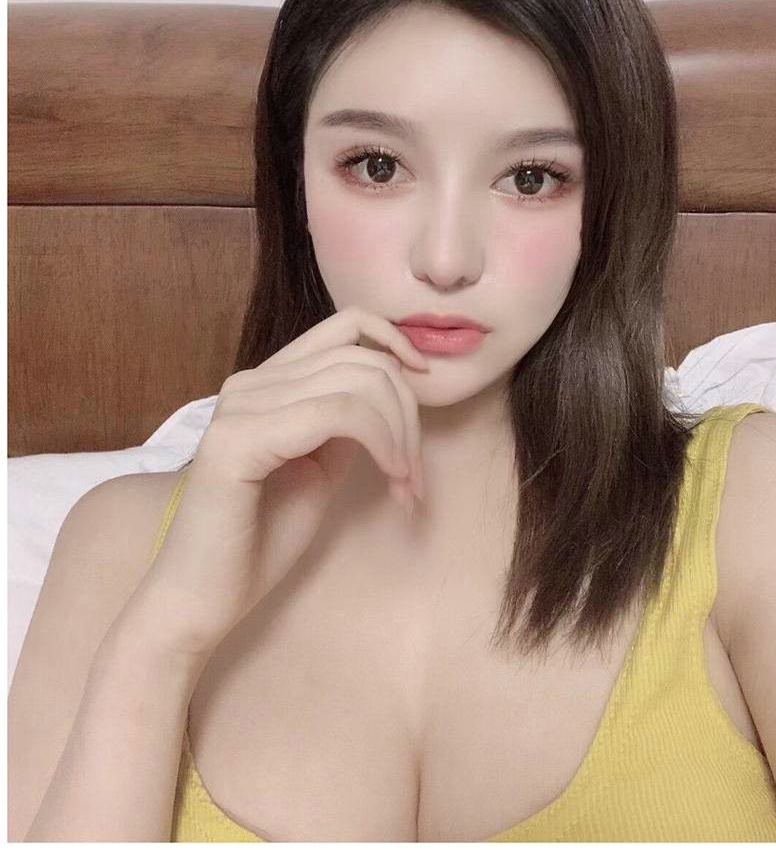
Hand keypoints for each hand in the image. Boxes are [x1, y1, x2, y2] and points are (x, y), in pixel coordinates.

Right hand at [124, 307, 428, 658]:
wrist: (202, 599)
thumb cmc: (259, 542)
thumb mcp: (318, 468)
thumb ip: (345, 425)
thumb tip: (391, 395)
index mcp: (266, 383)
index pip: (346, 325)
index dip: (396, 342)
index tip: (425, 383)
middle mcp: (249, 383)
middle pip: (362, 358)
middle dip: (408, 413)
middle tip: (414, 477)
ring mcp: (239, 406)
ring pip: (357, 383)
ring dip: (400, 436)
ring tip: (404, 486)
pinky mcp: (238, 439)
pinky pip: (336, 413)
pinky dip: (380, 442)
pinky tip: (390, 480)